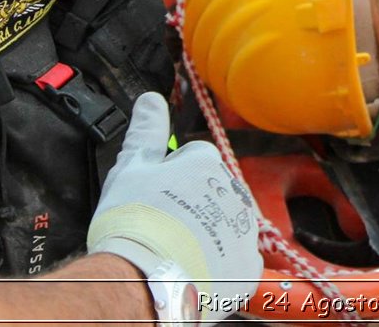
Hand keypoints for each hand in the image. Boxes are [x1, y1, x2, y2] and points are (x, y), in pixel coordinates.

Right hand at [87, 93, 262, 323]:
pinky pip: (237, 257)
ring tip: (176, 250)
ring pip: (226, 222)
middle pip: (213, 190)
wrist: (147, 279)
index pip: (194, 158)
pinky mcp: (247, 262)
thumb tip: (151, 99)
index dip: (171, 178)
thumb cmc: (134, 223)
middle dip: (193, 204)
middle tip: (162, 225)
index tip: (156, 197)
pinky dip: (220, 263)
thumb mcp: (130, 168)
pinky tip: (196, 268)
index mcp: (205, 162)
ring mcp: (243, 227)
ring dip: (208, 232)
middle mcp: (232, 189)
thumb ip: (146, 132)